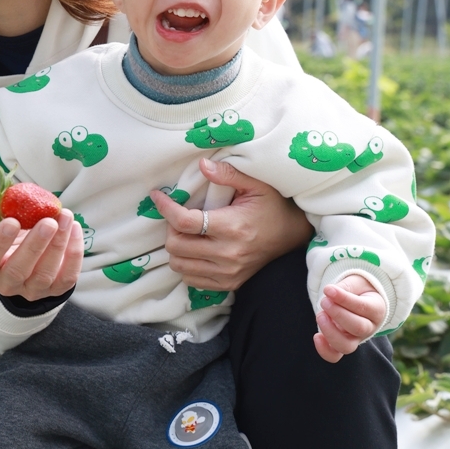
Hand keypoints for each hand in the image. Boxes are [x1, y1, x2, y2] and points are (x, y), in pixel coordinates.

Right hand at [0, 208, 83, 299]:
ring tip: (65, 218)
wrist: (28, 254)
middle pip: (18, 270)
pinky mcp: (54, 291)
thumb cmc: (12, 235)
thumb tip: (11, 192)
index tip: (12, 221)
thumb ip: (4, 209)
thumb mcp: (2, 222)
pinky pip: (67, 278)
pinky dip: (74, 254)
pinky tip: (75, 229)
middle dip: (35, 244)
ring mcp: (31, 290)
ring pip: (44, 274)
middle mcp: (6, 283)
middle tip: (48, 222)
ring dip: (58, 245)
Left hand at [151, 158, 312, 290]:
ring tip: (187, 233)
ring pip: (179, 266)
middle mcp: (228, 254)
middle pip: (176, 246)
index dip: (165, 208)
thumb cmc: (272, 206)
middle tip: (178, 216)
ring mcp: (228, 272)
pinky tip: (196, 250)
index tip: (158, 196)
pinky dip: (187, 264)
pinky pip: (191, 279)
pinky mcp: (229, 283)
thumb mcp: (256, 184)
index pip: (185, 222)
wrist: (291, 236)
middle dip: (170, 229)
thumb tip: (202, 165)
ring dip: (176, 248)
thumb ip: (228, 173)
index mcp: (232, 227)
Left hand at [314, 274, 386, 362]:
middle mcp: (369, 328)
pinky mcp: (342, 344)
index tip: (328, 290)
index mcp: (376, 309)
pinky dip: (324, 350)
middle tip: (324, 301)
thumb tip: (330, 292)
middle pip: (358, 328)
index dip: (344, 299)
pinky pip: (335, 356)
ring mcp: (356, 339)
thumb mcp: (356, 282)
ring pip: (347, 346)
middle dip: (338, 314)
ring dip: (330, 332)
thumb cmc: (358, 290)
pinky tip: (316, 336)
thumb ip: (345, 287)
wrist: (358, 300)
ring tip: (320, 315)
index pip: (363, 307)